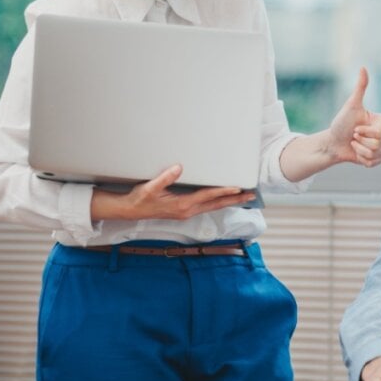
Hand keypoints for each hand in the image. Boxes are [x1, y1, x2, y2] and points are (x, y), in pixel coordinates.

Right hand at [90, 164, 253, 221]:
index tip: (237, 187)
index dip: (223, 191)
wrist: (130, 211)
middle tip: (251, 195)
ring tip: (244, 197)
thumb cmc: (139, 199)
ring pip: (213, 207)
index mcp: (182, 205)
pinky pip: (206, 207)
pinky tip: (223, 199)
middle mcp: (187, 210)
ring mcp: (186, 212)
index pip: (207, 197)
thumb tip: (178, 168)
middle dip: (234, 199)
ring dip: (228, 201)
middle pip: (216, 204)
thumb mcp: (149, 187)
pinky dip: (218, 202)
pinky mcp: (184, 211)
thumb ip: (164, 178)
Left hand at [326, 67, 380, 167]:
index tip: (356, 127)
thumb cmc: (341, 123)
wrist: (332, 142)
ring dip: (360, 150)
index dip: (366, 131)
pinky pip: (374, 163)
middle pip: (380, 144)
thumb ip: (360, 88)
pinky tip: (356, 153)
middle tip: (354, 135)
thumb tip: (363, 67)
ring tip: (354, 143)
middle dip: (361, 141)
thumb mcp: (351, 105)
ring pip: (376, 154)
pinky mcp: (377, 159)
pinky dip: (362, 159)